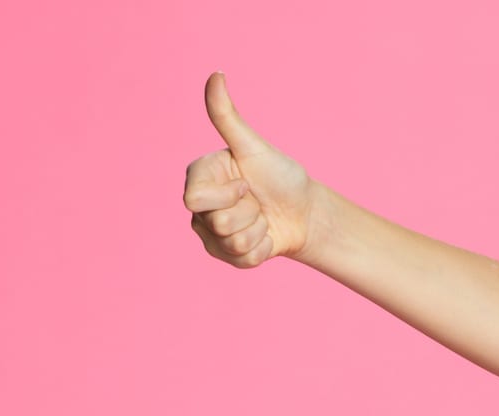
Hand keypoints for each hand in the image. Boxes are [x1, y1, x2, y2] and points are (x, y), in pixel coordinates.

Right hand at [183, 71, 321, 267]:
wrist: (304, 211)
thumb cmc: (280, 175)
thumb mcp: (254, 146)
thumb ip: (227, 116)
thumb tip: (216, 74)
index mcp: (199, 178)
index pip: (194, 199)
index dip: (226, 195)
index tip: (246, 183)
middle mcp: (199, 207)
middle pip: (216, 223)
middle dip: (248, 213)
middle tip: (256, 200)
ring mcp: (210, 234)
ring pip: (231, 243)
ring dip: (258, 230)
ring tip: (262, 217)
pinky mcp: (226, 256)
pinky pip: (243, 260)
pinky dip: (262, 248)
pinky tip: (265, 235)